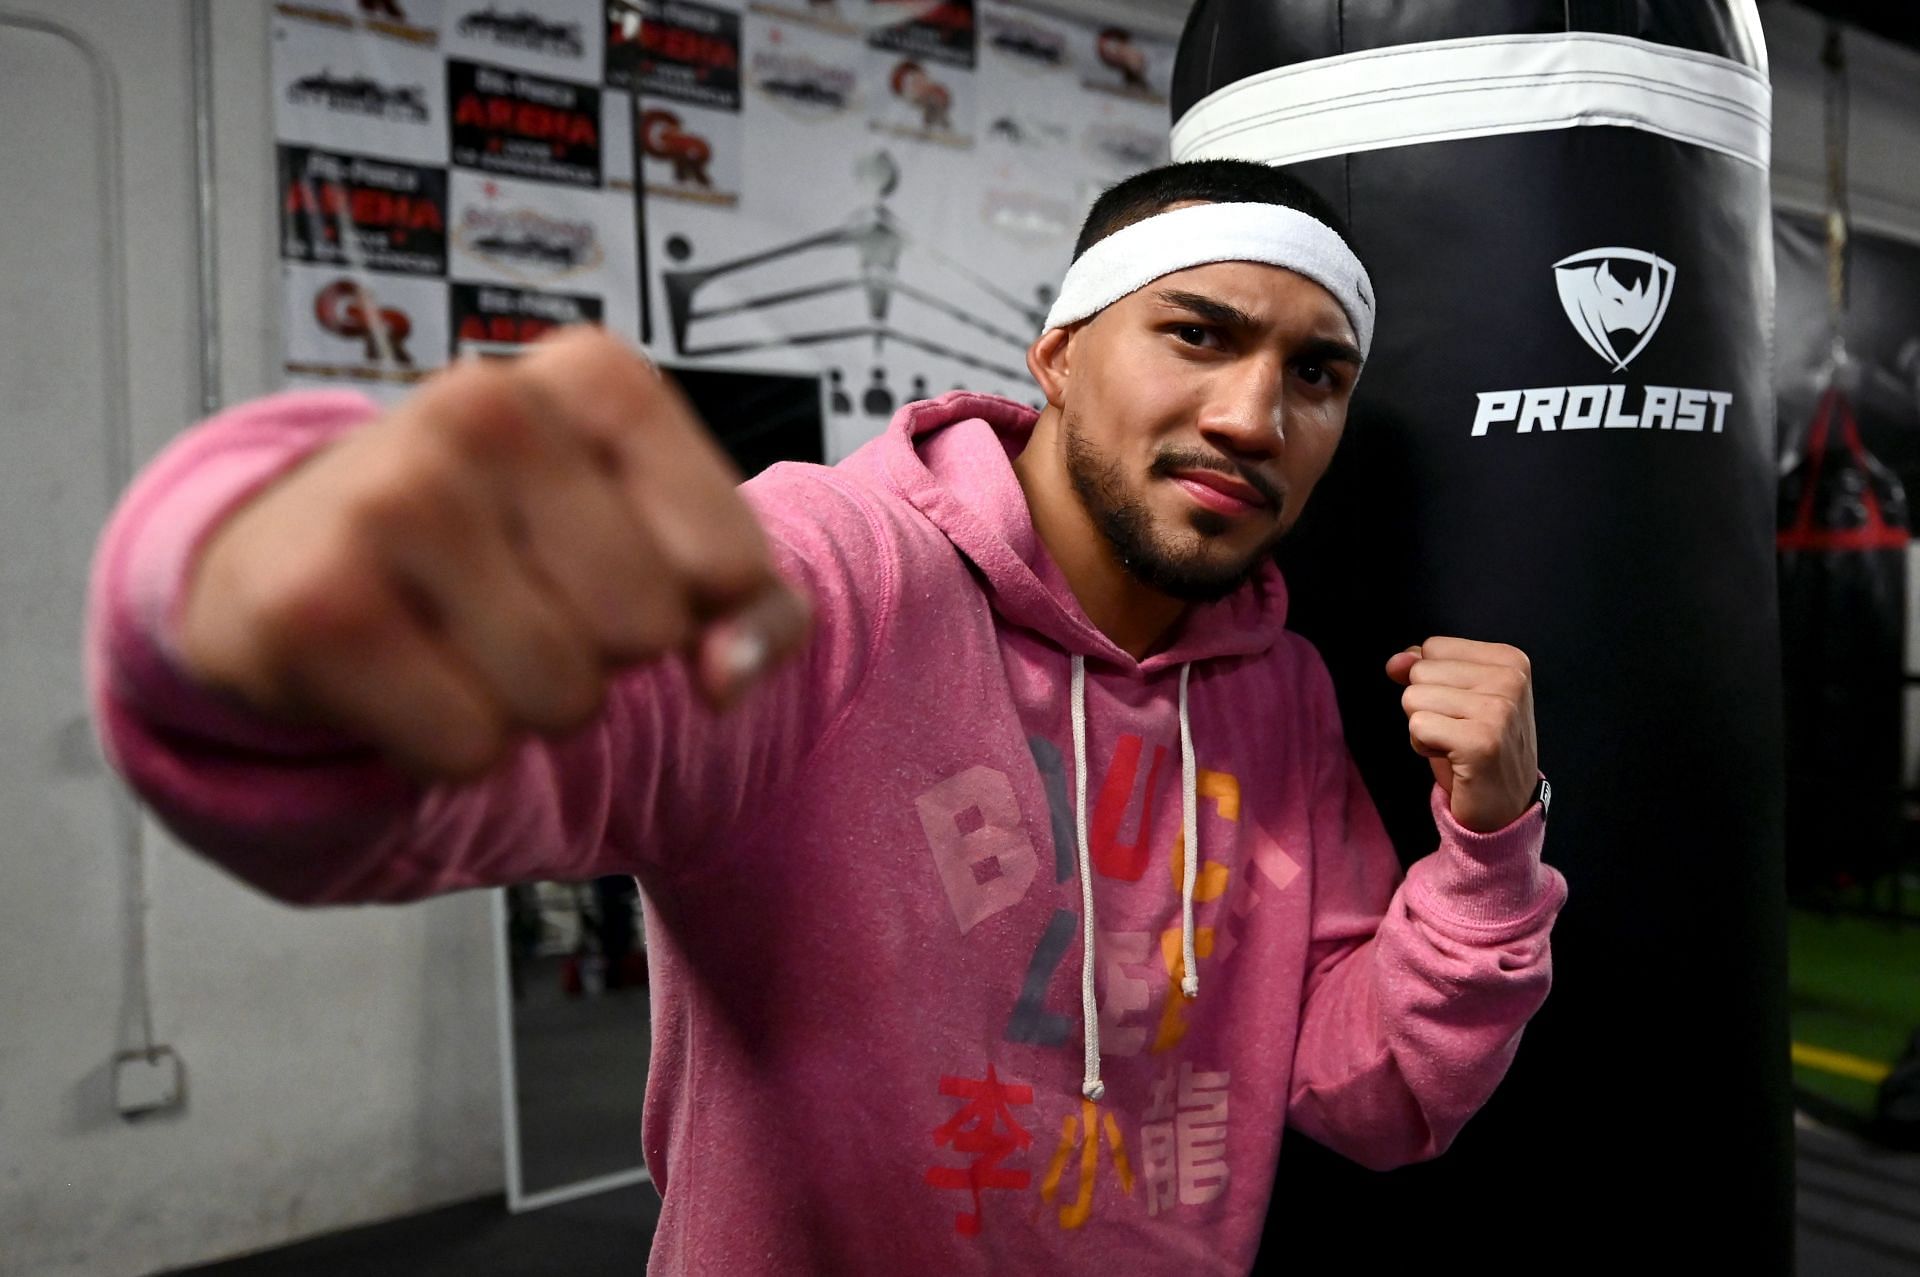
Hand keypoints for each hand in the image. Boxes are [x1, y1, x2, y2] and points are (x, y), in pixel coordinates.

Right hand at [176, 327, 809, 781]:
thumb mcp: (652, 535)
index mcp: (593, 376)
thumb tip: (733, 673)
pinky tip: (402, 676)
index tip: (619, 569)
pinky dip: (447, 747)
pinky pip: (467, 749)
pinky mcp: (314, 606)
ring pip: (561, 697)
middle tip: (522, 605)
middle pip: (647, 633)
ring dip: (524, 707)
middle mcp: (486, 407)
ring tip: (462, 639)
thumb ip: (754, 604)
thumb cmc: (498, 541)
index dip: (692, 606)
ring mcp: (389, 498)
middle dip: (601, 655)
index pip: (731, 565)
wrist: (291, 554)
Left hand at [1384, 637, 1538, 832]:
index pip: (1433, 648)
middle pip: (1421, 671)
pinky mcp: (1480, 741)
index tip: (1463, 710)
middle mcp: (1511, 680)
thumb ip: (1424, 667)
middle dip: (1426, 705)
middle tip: (1459, 732)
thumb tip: (1396, 661)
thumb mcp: (1453, 697)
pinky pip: (1417, 726)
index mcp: (1510, 661)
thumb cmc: (1474, 748)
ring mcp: (1499, 710)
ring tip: (1455, 746)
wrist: (1503, 808)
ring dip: (1423, 728)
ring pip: (1413, 697)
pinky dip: (1423, 746)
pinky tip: (1452, 759)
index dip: (1434, 683)